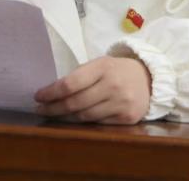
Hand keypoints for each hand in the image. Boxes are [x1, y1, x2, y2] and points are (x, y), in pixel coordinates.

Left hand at [34, 56, 150, 123]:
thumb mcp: (100, 64)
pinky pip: (97, 124)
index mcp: (103, 67)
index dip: (51, 92)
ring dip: (65, 117)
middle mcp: (113, 85)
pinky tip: (74, 119)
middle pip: (75, 103)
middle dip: (53, 108)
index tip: (38, 97)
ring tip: (54, 115)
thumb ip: (80, 76)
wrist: (150, 79)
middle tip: (40, 109)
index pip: (70, 83)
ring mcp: (121, 103)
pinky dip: (83, 122)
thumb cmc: (118, 70)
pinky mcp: (127, 118)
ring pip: (84, 116)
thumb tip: (51, 92)